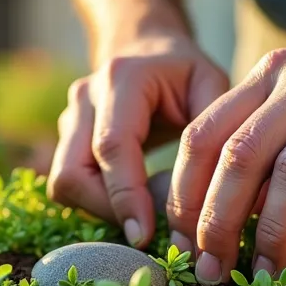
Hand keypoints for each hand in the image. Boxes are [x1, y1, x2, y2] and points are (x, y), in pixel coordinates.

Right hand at [48, 32, 229, 246]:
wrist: (146, 49)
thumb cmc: (184, 72)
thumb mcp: (211, 85)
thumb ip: (214, 130)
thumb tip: (221, 192)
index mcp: (122, 78)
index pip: (112, 146)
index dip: (126, 195)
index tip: (146, 235)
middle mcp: (85, 97)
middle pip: (73, 173)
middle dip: (109, 210)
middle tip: (150, 232)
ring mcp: (68, 118)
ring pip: (64, 184)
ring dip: (101, 209)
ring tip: (144, 216)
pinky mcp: (64, 139)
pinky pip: (70, 185)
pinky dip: (98, 202)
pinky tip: (132, 203)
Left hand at [167, 0, 285, 282]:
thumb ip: (276, 137)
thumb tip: (234, 208)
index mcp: (275, 73)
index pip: (205, 134)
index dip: (184, 191)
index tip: (179, 240)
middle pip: (240, 156)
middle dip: (217, 221)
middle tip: (211, 270)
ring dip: (276, 232)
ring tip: (270, 276)